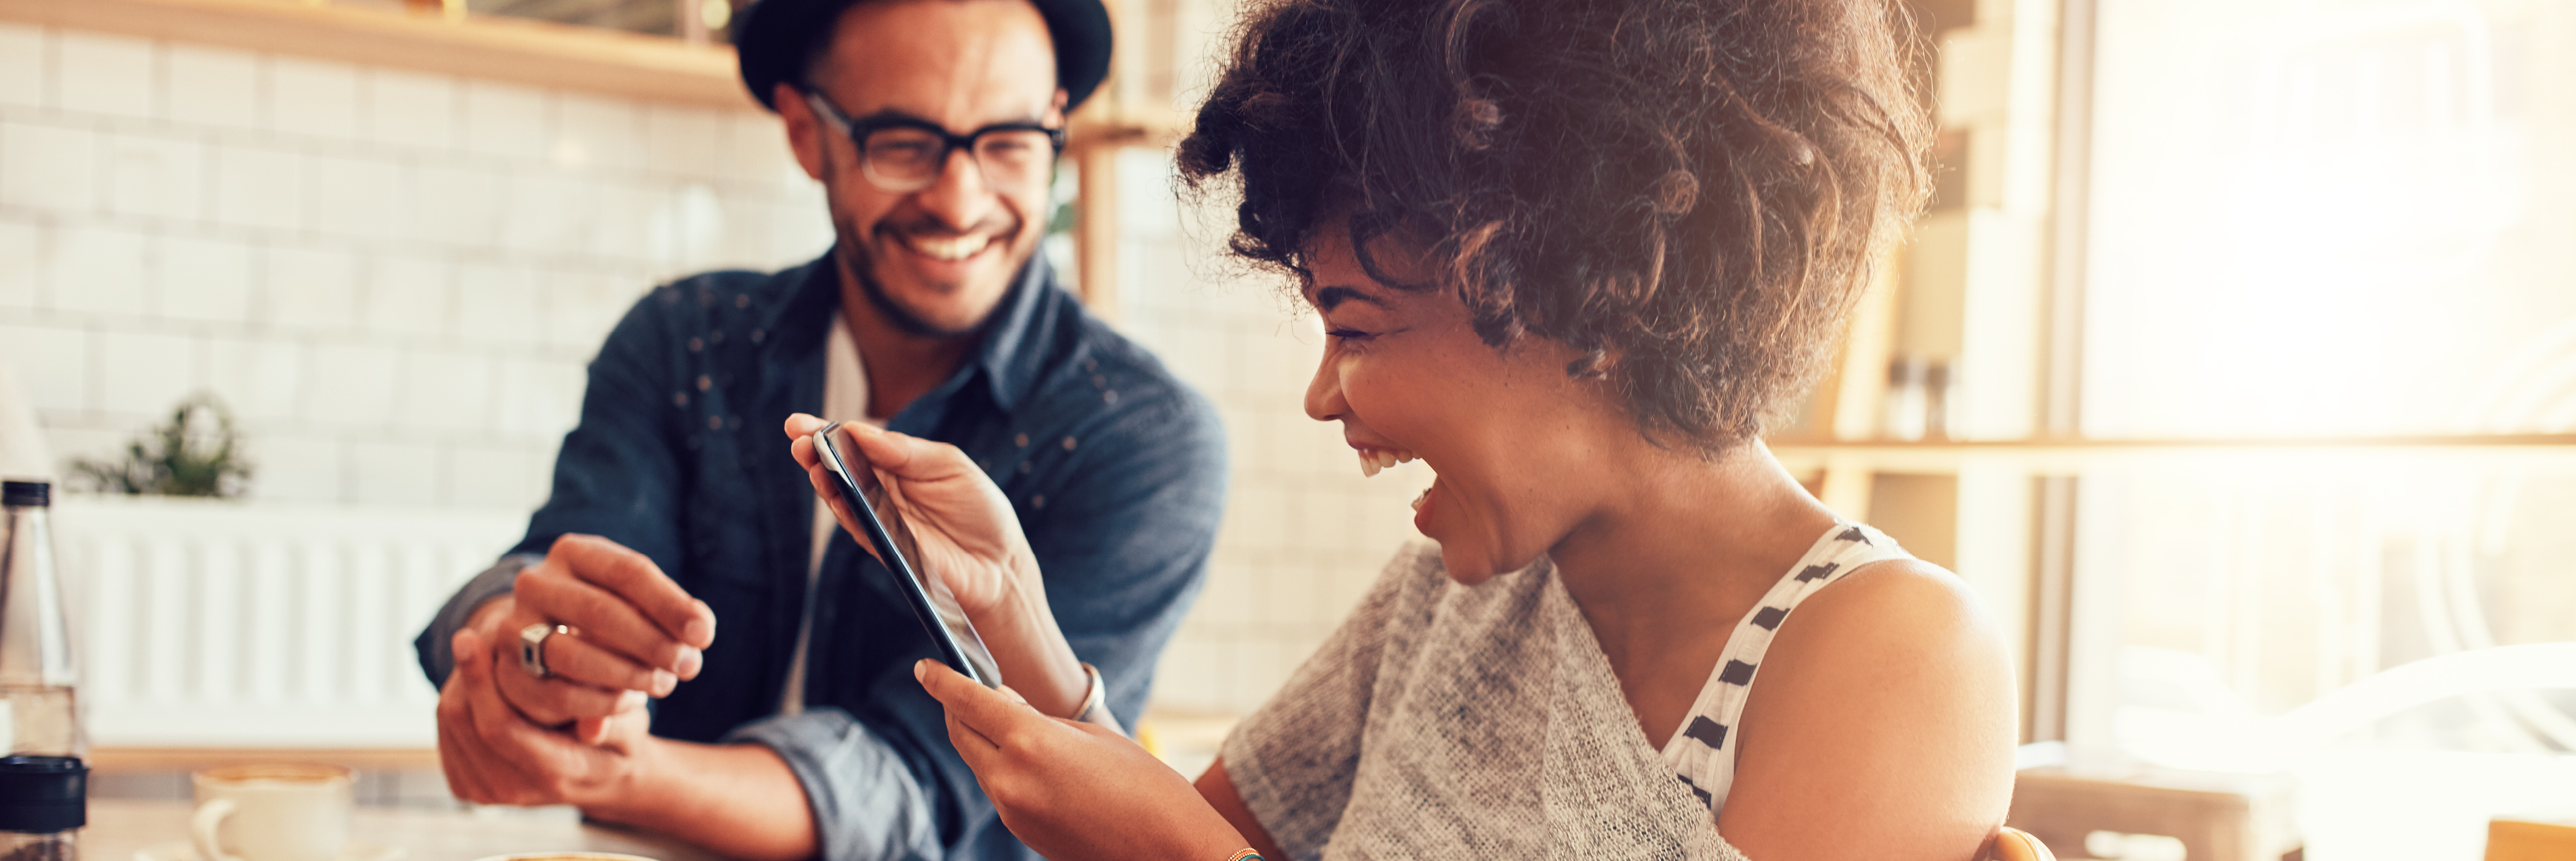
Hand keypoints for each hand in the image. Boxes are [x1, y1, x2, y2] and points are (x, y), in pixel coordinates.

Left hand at [437, 626, 655, 806]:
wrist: (601, 776)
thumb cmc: (620, 737)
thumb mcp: (633, 727)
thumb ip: (617, 724)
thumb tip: (593, 725)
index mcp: (554, 775)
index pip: (501, 728)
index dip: (480, 680)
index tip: (471, 637)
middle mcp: (513, 791)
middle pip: (464, 721)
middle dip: (466, 673)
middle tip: (472, 634)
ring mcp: (486, 792)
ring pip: (450, 722)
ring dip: (461, 682)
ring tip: (480, 652)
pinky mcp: (467, 786)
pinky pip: (447, 731)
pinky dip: (458, 698)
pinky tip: (479, 679)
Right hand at [476, 534, 717, 735]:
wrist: (544, 637)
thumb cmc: (610, 615)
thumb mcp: (638, 602)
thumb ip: (671, 612)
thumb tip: (699, 630)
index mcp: (573, 552)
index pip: (628, 571)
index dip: (670, 604)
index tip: (704, 634)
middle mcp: (536, 582)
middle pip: (598, 611)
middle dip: (651, 642)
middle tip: (689, 666)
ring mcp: (514, 626)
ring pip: (572, 654)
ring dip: (627, 675)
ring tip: (664, 683)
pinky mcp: (507, 672)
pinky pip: (557, 694)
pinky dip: (601, 703)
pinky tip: (630, 701)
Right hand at [783, 414, 1038, 619]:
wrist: (1000, 563)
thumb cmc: (979, 509)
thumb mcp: (950, 466)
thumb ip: (906, 451)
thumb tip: (859, 431)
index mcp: (896, 464)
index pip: (855, 443)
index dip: (826, 431)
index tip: (799, 423)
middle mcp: (881, 491)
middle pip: (839, 468)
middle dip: (814, 451)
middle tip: (795, 436)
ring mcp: (879, 520)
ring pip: (841, 498)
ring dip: (823, 478)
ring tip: (810, 459)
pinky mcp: (884, 548)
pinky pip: (858, 527)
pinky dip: (843, 510)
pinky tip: (831, 492)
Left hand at [916, 660, 1247, 860]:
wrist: (1168, 850)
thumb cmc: (1144, 784)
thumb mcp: (1090, 736)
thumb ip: (1038, 719)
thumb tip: (1001, 706)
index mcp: (1029, 741)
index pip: (967, 701)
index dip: (942, 680)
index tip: (924, 667)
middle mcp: (1009, 778)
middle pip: (961, 734)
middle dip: (956, 708)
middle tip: (961, 688)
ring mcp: (1012, 811)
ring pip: (979, 763)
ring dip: (982, 739)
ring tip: (1006, 721)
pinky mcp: (1020, 832)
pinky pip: (998, 789)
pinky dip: (1001, 767)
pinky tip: (1027, 759)